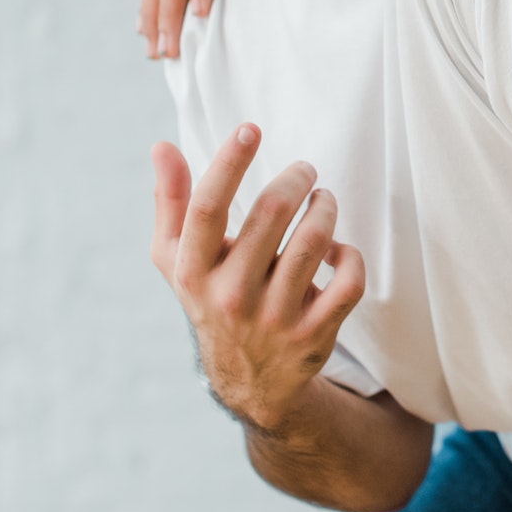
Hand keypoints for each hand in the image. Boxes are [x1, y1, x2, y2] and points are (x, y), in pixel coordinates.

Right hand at [150, 124, 365, 433]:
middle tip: (305, 171)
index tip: (250, 129)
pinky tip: (337, 249)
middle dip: (296, 178)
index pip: (207, 209)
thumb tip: (161, 147)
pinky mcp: (314, 334)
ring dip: (326, 206)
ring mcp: (274, 318)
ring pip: (315, 240)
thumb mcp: (178, 262)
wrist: (250, 382)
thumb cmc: (212, 299)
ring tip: (323, 199)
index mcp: (194, 273)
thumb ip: (171, 204)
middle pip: (270, 213)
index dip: (229, 163)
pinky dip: (350, 254)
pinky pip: (348, 280)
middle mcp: (230, 296)